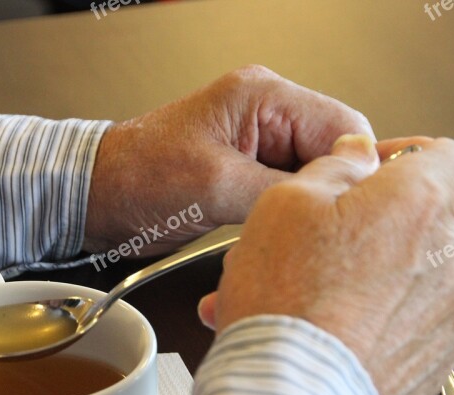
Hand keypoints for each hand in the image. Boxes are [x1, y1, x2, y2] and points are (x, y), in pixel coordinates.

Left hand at [83, 65, 372, 254]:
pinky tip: (279, 237)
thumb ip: (283, 190)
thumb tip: (336, 202)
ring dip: (310, 210)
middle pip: (334, 152)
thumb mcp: (215, 186)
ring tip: (297, 238)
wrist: (96, 197)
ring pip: (315, 178)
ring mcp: (258, 145)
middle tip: (325, 232)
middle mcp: (267, 115)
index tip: (355, 211)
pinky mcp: (248, 172)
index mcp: (263, 97)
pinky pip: (289, 194)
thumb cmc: (137, 177)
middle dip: (332, 193)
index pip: (345, 126)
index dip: (357, 169)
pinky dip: (290, 217)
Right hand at [200, 134, 453, 394]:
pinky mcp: (436, 365)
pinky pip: (404, 328)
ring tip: (298, 300)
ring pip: (406, 280)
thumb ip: (334, 166)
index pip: (452, 160)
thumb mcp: (285, 203)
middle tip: (313, 246)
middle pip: (420, 225)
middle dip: (371, 229)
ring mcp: (448, 318)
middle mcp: (450, 260)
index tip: (373, 174)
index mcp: (419, 206)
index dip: (410, 160)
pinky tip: (318, 333)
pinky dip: (369, 324)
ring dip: (361, 280)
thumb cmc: (285, 303)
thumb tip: (358, 156)